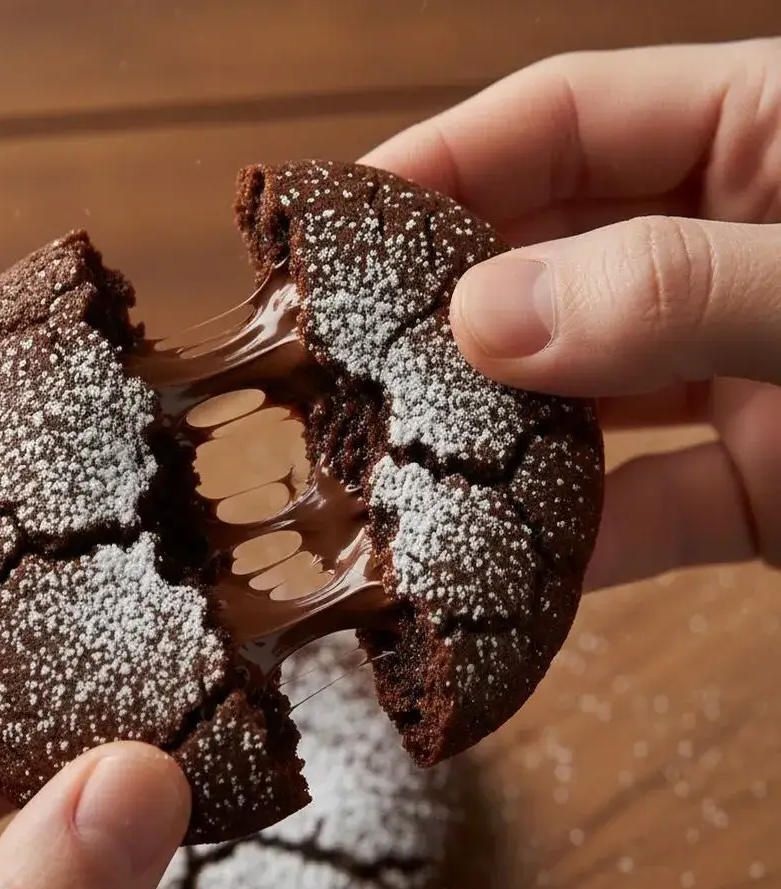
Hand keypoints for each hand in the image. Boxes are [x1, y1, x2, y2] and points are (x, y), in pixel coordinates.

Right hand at [364, 38, 780, 588]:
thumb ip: (681, 286)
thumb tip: (493, 318)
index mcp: (767, 140)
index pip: (559, 124)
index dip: (441, 162)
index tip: (339, 222)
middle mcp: (733, 253)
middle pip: (547, 265)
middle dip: (443, 318)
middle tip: (343, 367)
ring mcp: (742, 377)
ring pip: (582, 402)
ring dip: (497, 445)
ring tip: (397, 475)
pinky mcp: (763, 489)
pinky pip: (645, 514)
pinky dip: (577, 549)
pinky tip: (507, 575)